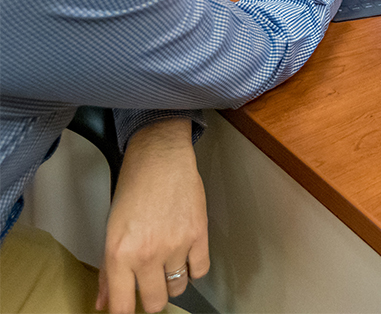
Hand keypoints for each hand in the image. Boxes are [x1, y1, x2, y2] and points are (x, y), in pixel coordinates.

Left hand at [97, 119, 208, 313]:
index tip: (128, 309)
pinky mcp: (199, 234)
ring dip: (172, 282)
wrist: (161, 159)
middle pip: (155, 302)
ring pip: (178, 288)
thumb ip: (108, 270)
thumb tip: (104, 302)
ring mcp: (176, 245)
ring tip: (167, 265)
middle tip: (150, 287)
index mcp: (120, 254)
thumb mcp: (112, 230)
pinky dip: (193, 268)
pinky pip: (200, 270)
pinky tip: (185, 256)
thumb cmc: (134, 188)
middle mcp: (148, 254)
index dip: (125, 312)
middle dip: (151, 300)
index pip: (122, 306)